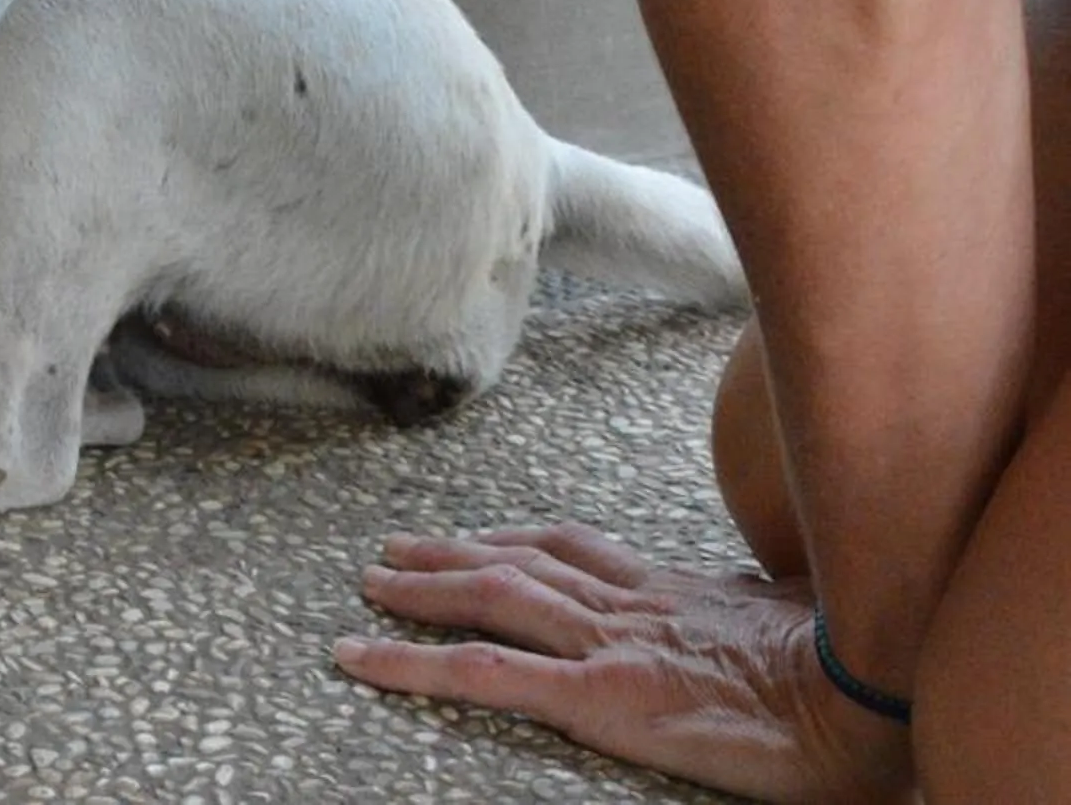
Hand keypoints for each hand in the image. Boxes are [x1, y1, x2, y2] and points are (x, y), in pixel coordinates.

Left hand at [334, 524, 913, 802]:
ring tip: (371, 584)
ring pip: (492, 598)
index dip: (520, 542)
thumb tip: (754, 595)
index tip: (483, 539)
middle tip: (395, 550)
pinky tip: (360, 659)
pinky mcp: (598, 695)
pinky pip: (484, 674)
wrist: (875, 697)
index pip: (580, 551)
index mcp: (676, 592)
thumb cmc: (858, 671)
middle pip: (521, 562)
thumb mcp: (798, 627)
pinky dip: (412, 663)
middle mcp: (630, 605)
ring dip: (422, 589)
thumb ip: (756, 609)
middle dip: (453, 553)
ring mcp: (608, 645)